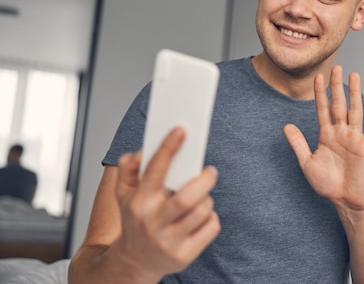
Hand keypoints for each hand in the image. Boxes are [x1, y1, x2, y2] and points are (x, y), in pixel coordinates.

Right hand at [114, 127, 220, 279]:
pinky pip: (211, 228)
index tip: (181, 130)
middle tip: (210, 170)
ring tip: (201, 196)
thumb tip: (141, 151)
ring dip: (207, 199)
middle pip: (186, 198)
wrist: (133, 262)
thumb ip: (128, 169)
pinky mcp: (184, 255)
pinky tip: (201, 216)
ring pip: (201, 211)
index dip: (168, 148)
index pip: (154, 171)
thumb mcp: (123, 194)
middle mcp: (152, 222)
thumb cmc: (135, 220)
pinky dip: (211, 218)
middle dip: (204, 180)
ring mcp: (169, 241)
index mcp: (138, 202)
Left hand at [284, 65, 363, 211]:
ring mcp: (355, 138)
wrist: (346, 201)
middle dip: (336, 87)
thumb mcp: (307, 163)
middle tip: (336, 67)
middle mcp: (341, 132)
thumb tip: (286, 126)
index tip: (317, 76)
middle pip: (338, 104)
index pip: (322, 109)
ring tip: (355, 75)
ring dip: (355, 93)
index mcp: (326, 135)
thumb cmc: (327, 184)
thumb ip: (298, 144)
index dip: (320, 93)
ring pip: (354, 110)